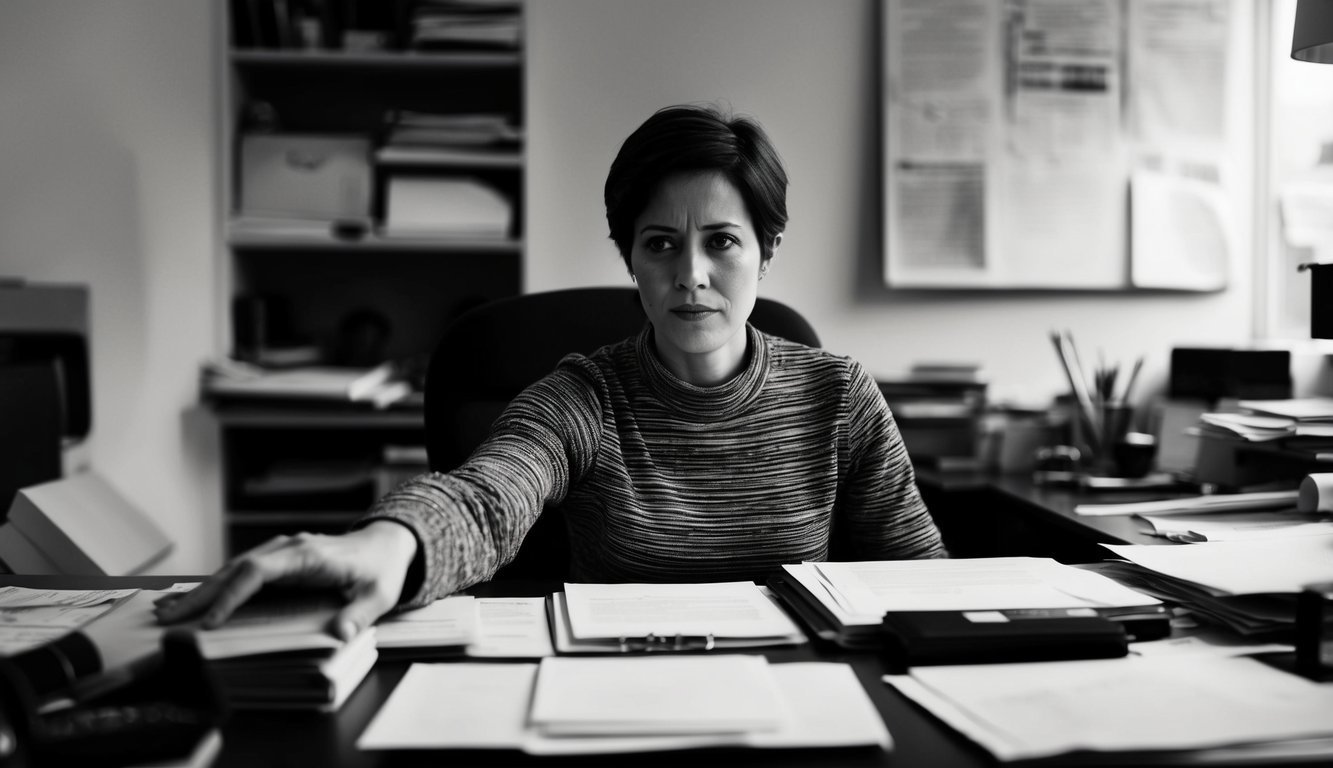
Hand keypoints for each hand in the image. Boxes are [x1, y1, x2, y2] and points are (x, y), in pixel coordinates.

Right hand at [153, 521, 418, 640]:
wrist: (385, 544)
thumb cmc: (380, 570)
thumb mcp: (379, 595)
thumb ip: (359, 614)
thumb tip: (340, 634)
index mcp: (308, 555)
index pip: (258, 572)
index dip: (232, 595)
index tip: (210, 621)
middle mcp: (287, 549)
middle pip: (235, 569)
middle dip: (201, 594)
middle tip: (167, 619)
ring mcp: (280, 552)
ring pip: (232, 569)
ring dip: (202, 591)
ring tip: (167, 613)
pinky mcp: (277, 560)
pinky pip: (240, 573)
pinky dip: (216, 587)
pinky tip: (193, 601)